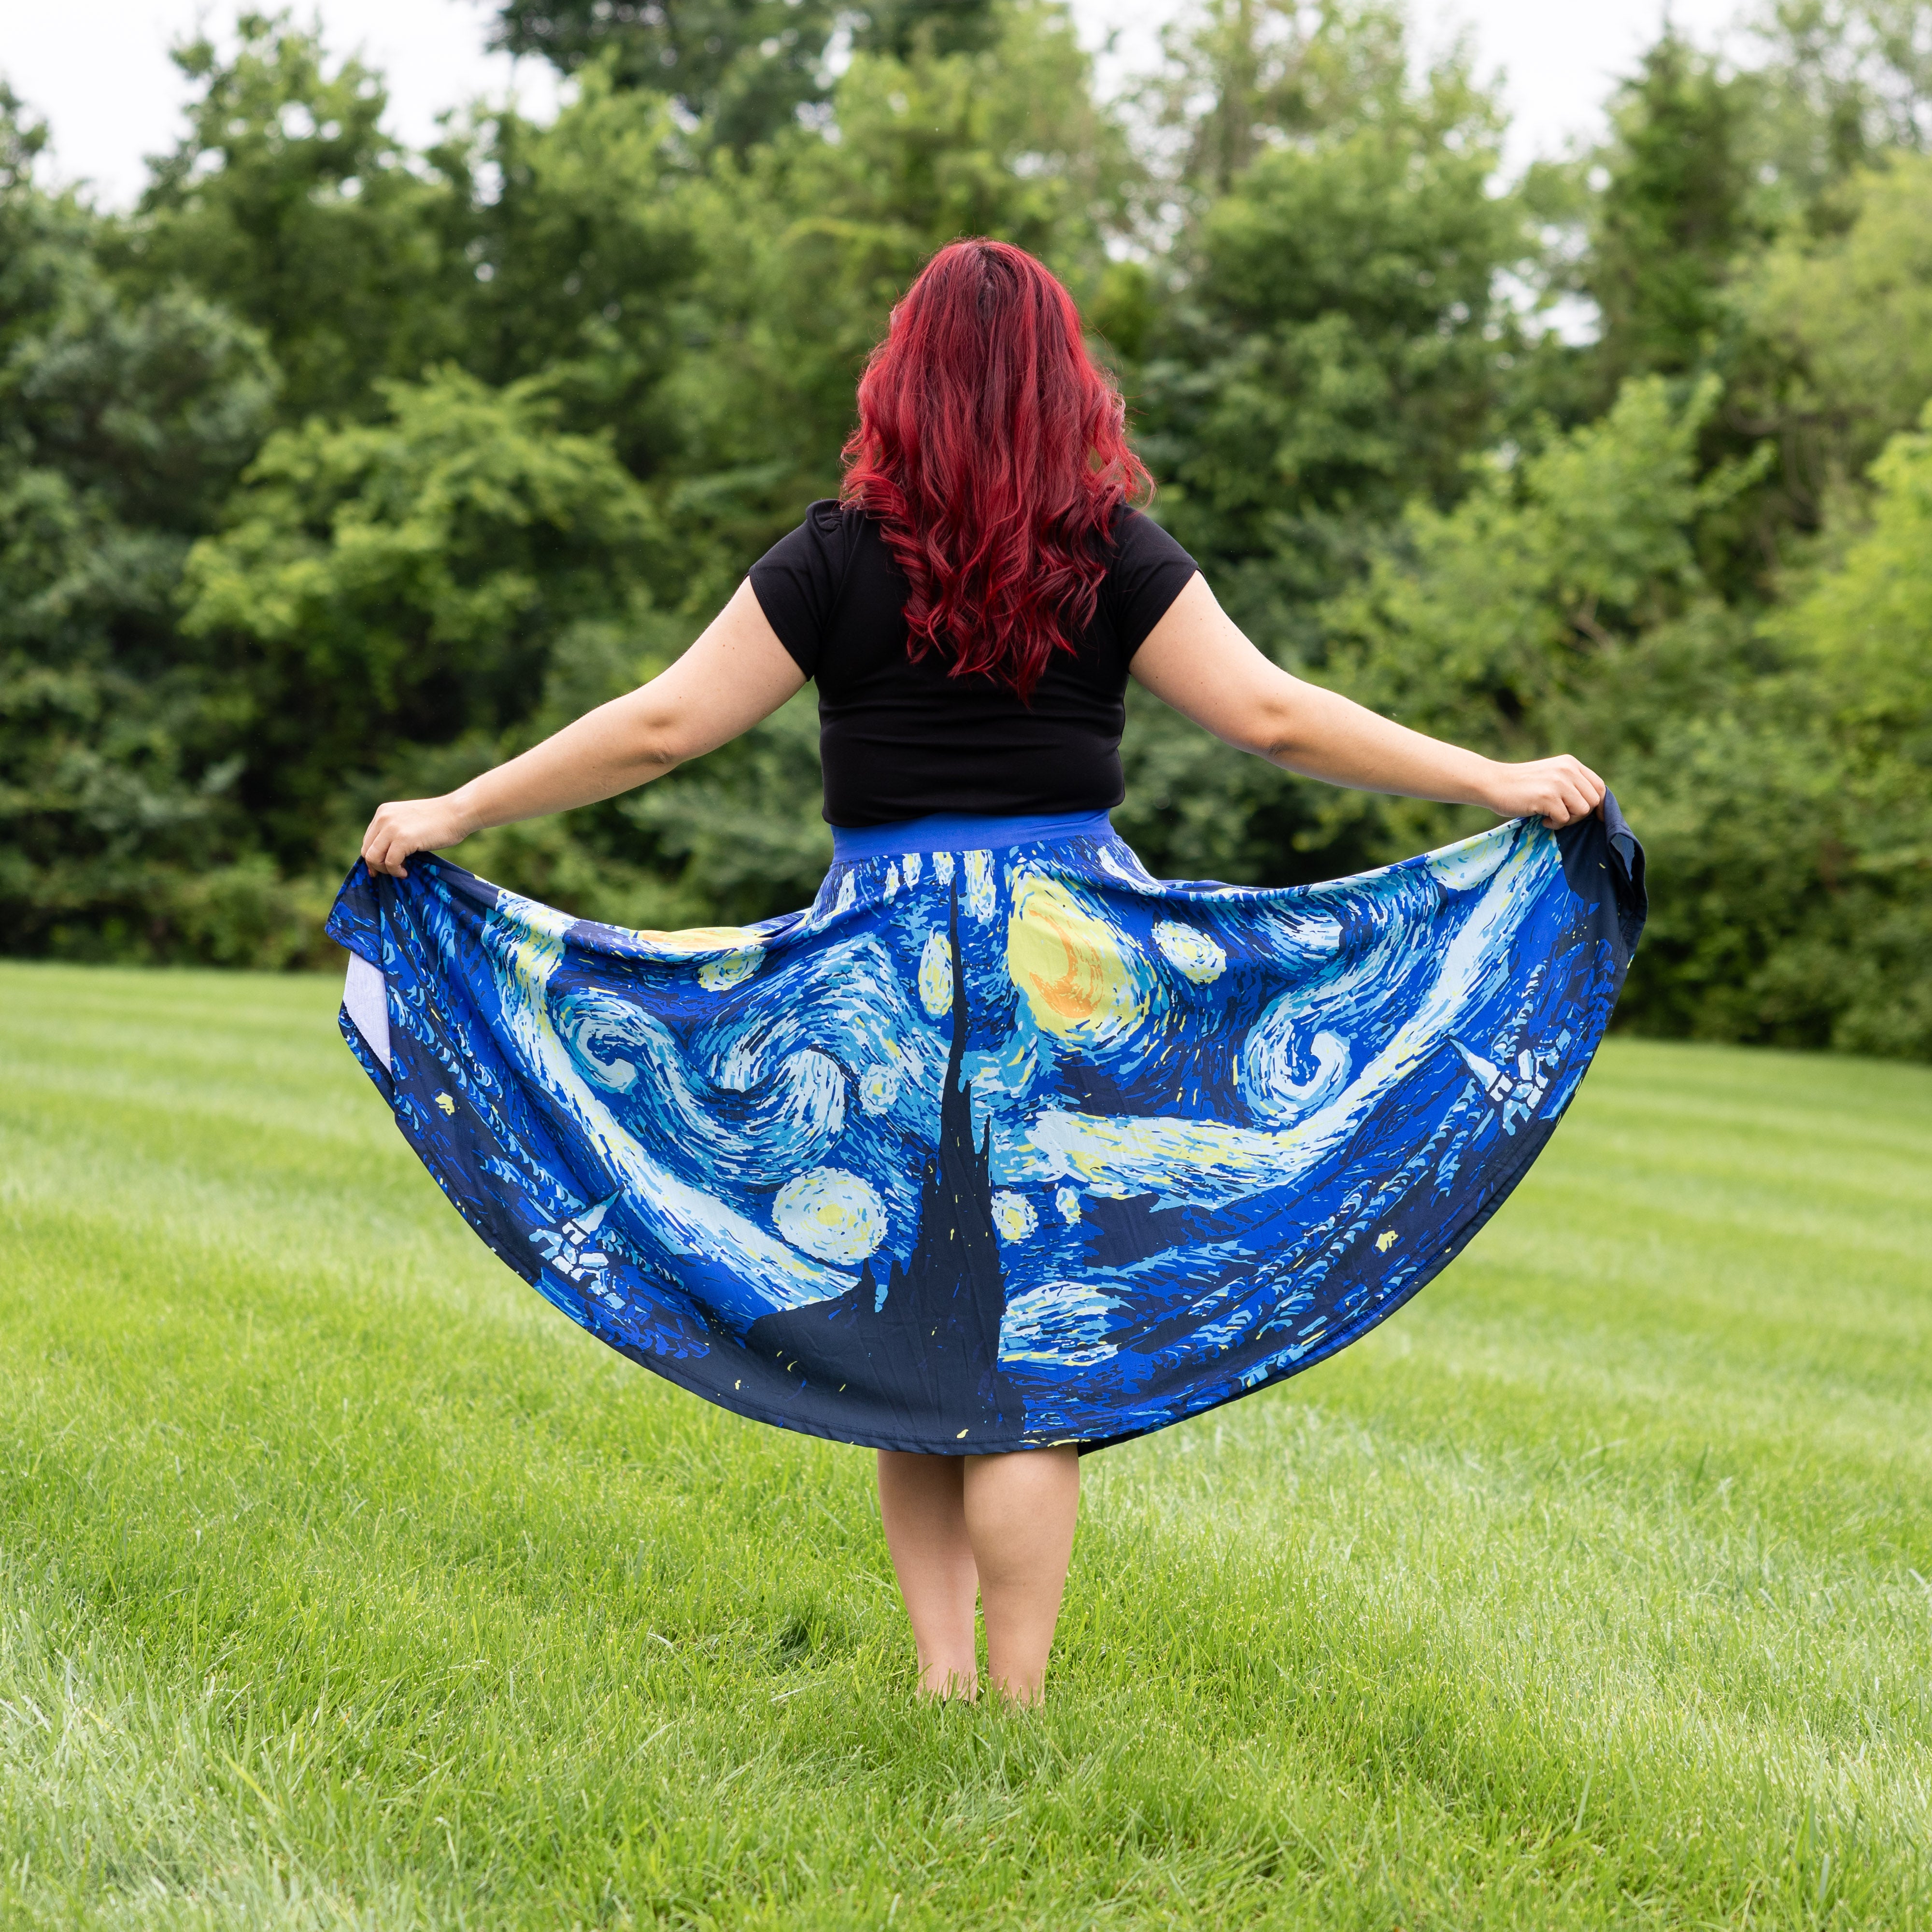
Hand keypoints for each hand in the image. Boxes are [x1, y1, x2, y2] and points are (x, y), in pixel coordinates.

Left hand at [361, 794, 476, 878]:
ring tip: (400, 871)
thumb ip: (395, 832)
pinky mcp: (402, 839)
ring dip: (385, 870)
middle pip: (367, 850)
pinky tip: (406, 872)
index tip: (384, 867)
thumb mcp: (409, 821)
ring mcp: (391, 828)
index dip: (374, 857)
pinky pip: (389, 862)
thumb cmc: (440, 820)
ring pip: (373, 857)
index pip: (368, 840)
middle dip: (377, 866)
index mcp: (384, 812)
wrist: (458, 812)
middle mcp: (383, 818)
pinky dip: (395, 871)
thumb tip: (385, 855)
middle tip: (392, 872)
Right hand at [1480, 755, 1604, 828]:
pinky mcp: (1548, 797)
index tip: (1593, 817)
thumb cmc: (1520, 785)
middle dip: (1581, 814)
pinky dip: (1554, 824)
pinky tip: (1542, 818)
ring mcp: (1558, 783)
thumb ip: (1571, 784)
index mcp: (1570, 763)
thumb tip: (1593, 806)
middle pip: (1594, 800)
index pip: (1598, 786)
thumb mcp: (1551, 776)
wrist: (1493, 782)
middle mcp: (1567, 770)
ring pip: (1583, 810)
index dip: (1599, 805)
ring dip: (1568, 819)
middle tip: (1562, 815)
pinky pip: (1564, 819)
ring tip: (1551, 816)